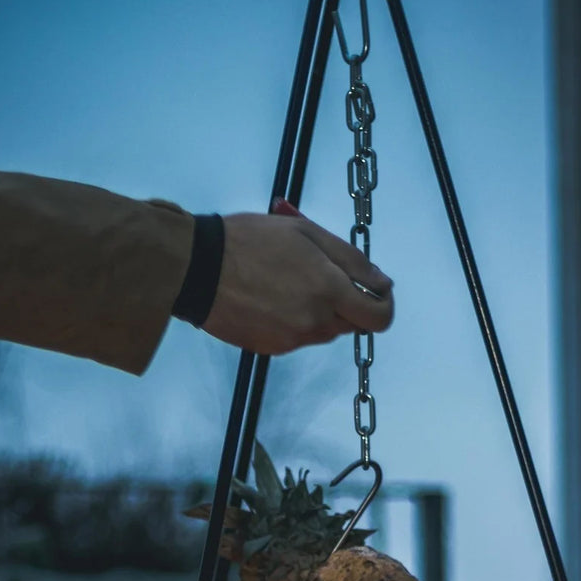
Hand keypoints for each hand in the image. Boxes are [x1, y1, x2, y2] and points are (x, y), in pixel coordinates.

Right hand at [202, 202, 393, 354]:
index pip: (379, 317)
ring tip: (288, 282)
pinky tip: (271, 298)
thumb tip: (382, 283)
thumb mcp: (306, 232)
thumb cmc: (249, 241)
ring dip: (319, 310)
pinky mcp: (272, 349)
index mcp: (328, 289)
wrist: (198, 269)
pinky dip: (294, 321)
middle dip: (345, 302)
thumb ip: (351, 260)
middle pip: (351, 323)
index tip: (375, 291)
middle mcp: (315, 321)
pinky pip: (298, 337)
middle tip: (319, 274)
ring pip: (324, 331)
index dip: (383, 304)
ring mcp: (293, 339)